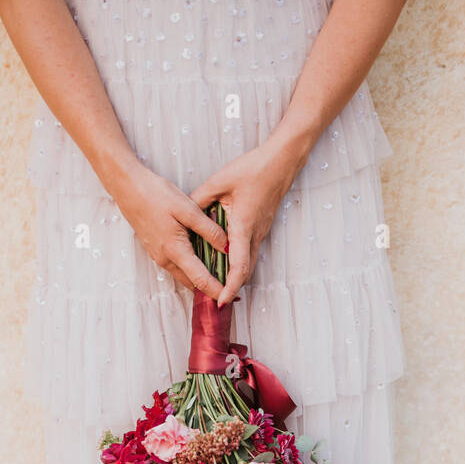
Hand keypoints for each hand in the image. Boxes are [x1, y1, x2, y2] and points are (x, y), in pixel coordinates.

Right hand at [112, 163, 228, 300]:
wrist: (128, 188)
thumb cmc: (156, 195)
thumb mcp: (187, 209)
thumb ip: (208, 230)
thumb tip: (226, 247)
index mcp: (175, 250)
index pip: (200, 280)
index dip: (216, 291)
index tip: (230, 298)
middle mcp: (165, 259)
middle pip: (192, 283)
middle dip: (209, 289)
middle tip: (228, 289)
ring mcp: (158, 256)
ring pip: (184, 275)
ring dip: (199, 279)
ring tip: (218, 276)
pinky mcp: (155, 249)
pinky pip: (176, 265)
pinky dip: (190, 268)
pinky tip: (200, 259)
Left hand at [190, 132, 308, 305]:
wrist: (281, 162)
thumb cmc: (253, 169)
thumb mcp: (219, 181)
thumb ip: (199, 199)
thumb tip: (183, 213)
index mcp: (243, 226)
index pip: (238, 267)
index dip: (229, 287)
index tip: (220, 301)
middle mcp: (255, 234)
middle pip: (245, 272)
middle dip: (230, 289)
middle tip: (214, 301)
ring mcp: (260, 232)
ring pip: (248, 263)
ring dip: (234, 277)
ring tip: (217, 287)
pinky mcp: (261, 228)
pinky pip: (249, 252)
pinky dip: (238, 264)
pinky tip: (225, 263)